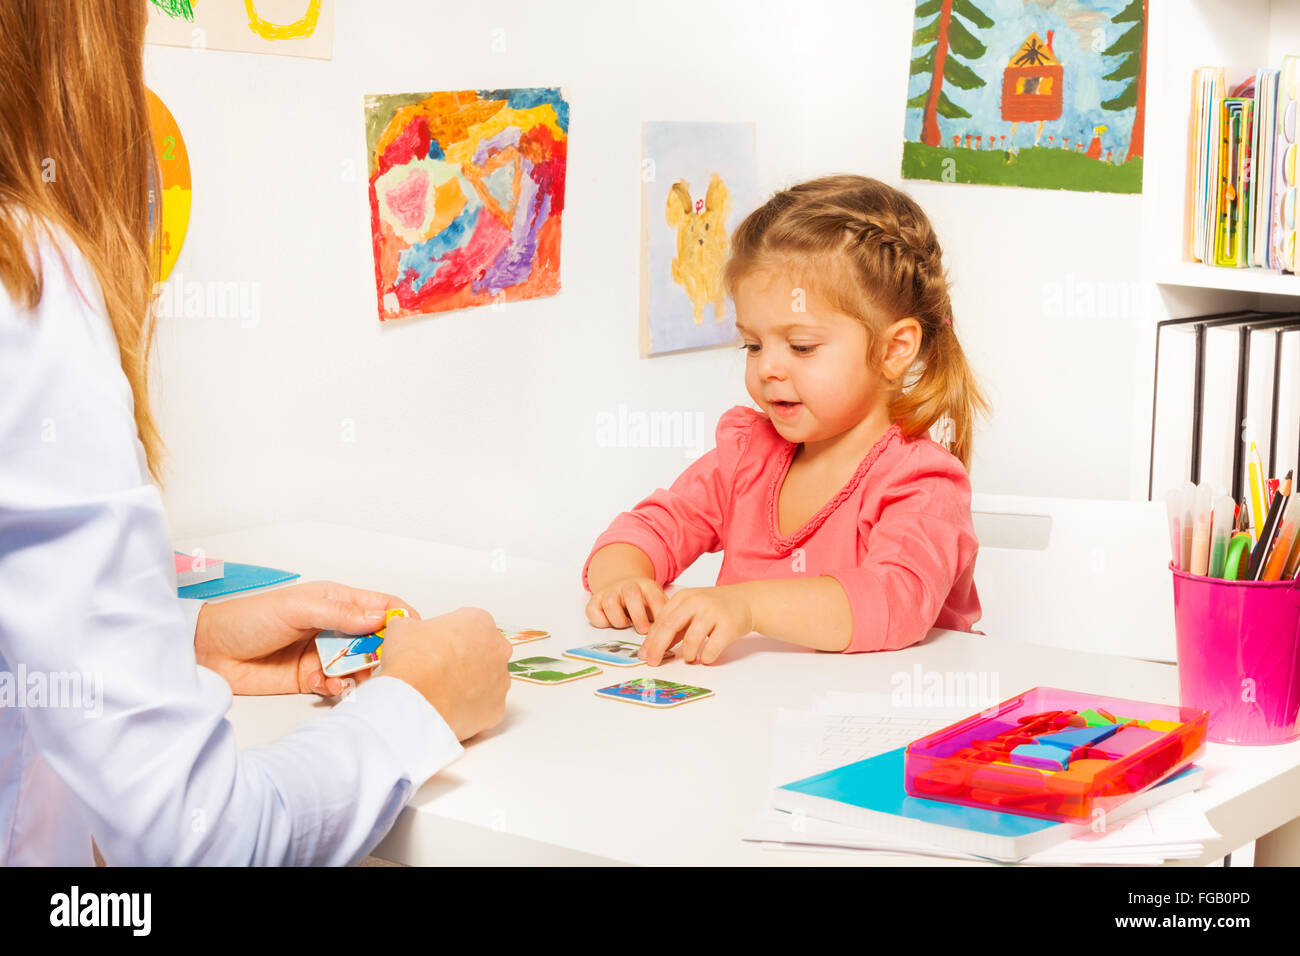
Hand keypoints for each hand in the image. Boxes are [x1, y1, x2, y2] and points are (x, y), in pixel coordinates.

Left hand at [194, 580, 415, 696]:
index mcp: (336, 602)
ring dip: (362, 674)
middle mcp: (335, 627)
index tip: (412, 635)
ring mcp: (325, 654)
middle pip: (376, 640)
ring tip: (353, 678)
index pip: (381, 606)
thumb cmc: (248, 618)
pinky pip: (340, 686)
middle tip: (380, 664)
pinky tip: (331, 688)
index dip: (400, 618)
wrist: (210, 651)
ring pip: (361, 666)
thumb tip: (378, 618)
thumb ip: (339, 613)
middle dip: (383, 653)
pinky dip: (341, 690)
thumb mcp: (296, 608)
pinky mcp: (313, 679)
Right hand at [378, 607, 511, 741]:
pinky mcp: (497, 708)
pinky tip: (451, 708)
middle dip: (466, 659)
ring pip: (488, 681)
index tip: (437, 645)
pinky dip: (471, 709)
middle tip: (441, 668)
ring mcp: (501, 680)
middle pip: (484, 652)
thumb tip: (405, 628)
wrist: (417, 697)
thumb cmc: (415, 660)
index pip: (469, 625)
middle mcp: (497, 649)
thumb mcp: (402, 627)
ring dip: (470, 684)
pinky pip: (485, 707)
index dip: (450, 636)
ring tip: (443, 691)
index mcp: (479, 622)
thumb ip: (410, 624)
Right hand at [585, 576, 666, 634]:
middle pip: (631, 594)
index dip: (658, 611)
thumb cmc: (642, 600)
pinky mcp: (595, 601)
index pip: (654, 595)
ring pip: (610, 602)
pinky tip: (609, 624)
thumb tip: (675, 635)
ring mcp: (610, 592)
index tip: (662, 626)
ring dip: (619, 618)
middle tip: (643, 630)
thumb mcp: (656, 602)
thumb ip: (665, 614)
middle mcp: (627, 587)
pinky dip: (600, 620)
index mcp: (646, 586)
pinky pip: (593, 610)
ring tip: (625, 625)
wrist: (620, 583)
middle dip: (638, 615)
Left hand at [638, 584, 753, 665]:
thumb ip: (675, 626)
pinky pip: (711, 648)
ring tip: (690, 658)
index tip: (644, 655)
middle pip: (670, 627)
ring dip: (688, 654)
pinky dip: (706, 657)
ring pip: (691, 640)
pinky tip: (706, 658)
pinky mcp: (728, 625)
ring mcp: (713, 612)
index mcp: (684, 597)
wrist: (746, 601)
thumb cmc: (715, 608)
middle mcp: (697, 602)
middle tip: (653, 662)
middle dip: (658, 647)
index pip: (661, 620)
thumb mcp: (691, 610)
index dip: (651, 639)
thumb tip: (654, 648)